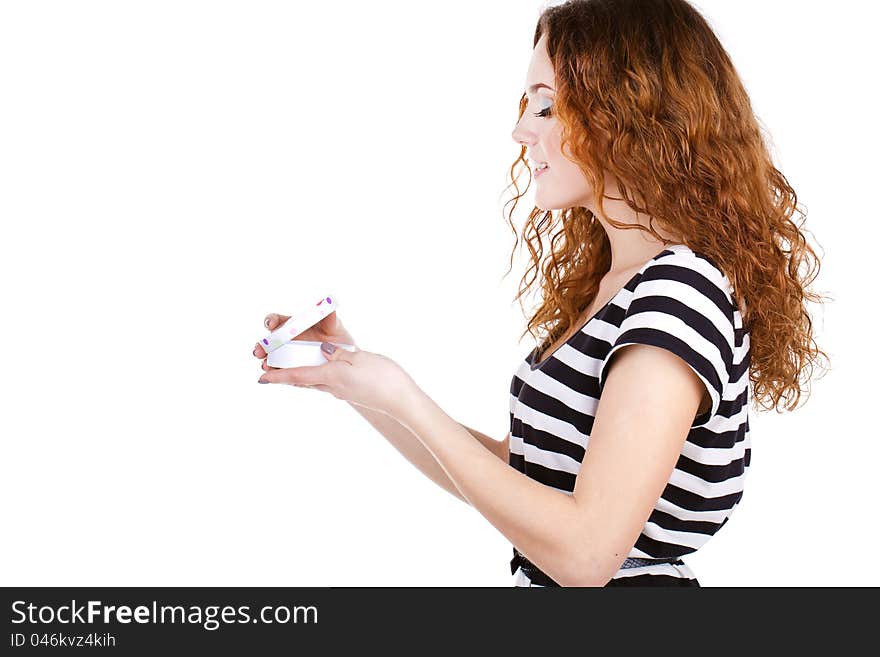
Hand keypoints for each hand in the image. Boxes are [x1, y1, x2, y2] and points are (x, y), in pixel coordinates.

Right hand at [252, 310, 356, 374]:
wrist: (347, 361)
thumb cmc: (339, 340)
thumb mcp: (335, 327)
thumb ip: (329, 316)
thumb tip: (326, 302)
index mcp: (295, 326)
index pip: (278, 321)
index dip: (271, 321)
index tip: (270, 325)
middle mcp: (289, 341)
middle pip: (270, 342)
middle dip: (262, 346)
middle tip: (259, 351)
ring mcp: (290, 357)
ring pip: (273, 358)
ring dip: (266, 362)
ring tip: (266, 366)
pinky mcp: (294, 371)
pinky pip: (282, 373)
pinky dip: (276, 375)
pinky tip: (273, 377)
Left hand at [257, 341, 417, 417]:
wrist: (402, 402)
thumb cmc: (385, 379)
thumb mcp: (360, 359)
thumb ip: (339, 354)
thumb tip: (323, 349)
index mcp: (332, 376)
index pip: (298, 375)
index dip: (279, 376)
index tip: (261, 378)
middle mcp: (333, 387)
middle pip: (303, 381)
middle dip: (285, 376)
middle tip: (269, 370)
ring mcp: (342, 392)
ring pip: (315, 382)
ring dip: (300, 376)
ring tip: (289, 369)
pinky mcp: (351, 392)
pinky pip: (328, 383)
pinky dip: (317, 376)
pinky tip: (321, 370)